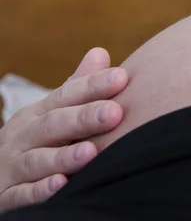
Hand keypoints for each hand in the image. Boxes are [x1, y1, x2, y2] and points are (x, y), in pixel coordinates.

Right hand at [0, 48, 126, 211]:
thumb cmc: (35, 140)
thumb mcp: (52, 112)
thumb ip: (77, 87)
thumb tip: (101, 52)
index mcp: (39, 113)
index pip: (67, 94)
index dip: (93, 85)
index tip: (122, 78)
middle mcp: (23, 136)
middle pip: (53, 124)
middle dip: (83, 118)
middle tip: (114, 113)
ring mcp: (11, 166)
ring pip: (37, 160)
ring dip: (64, 156)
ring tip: (91, 153)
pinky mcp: (5, 195)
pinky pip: (20, 193)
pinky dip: (39, 190)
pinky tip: (61, 186)